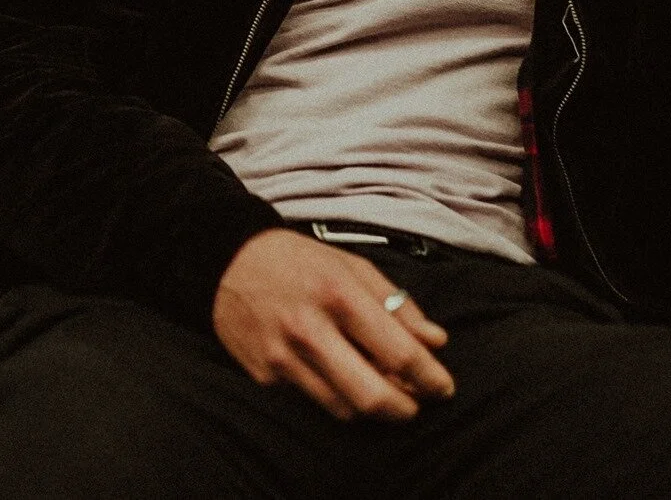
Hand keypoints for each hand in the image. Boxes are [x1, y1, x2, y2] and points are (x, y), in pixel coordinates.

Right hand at [212, 228, 454, 421]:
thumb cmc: (299, 261)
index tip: (443, 386)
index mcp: (339, 293)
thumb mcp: (352, 266)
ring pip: (345, 408)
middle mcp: (311, 329)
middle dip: (405, 408)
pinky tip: (345, 379)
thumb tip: (436, 340)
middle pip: (371, 395)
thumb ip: (397, 303)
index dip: (429, 376)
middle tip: (417, 403)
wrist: (227, 262)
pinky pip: (314, 401)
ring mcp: (285, 358)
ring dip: (373, 407)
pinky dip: (338, 397)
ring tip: (385, 389)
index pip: (397, 350)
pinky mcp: (266, 377)